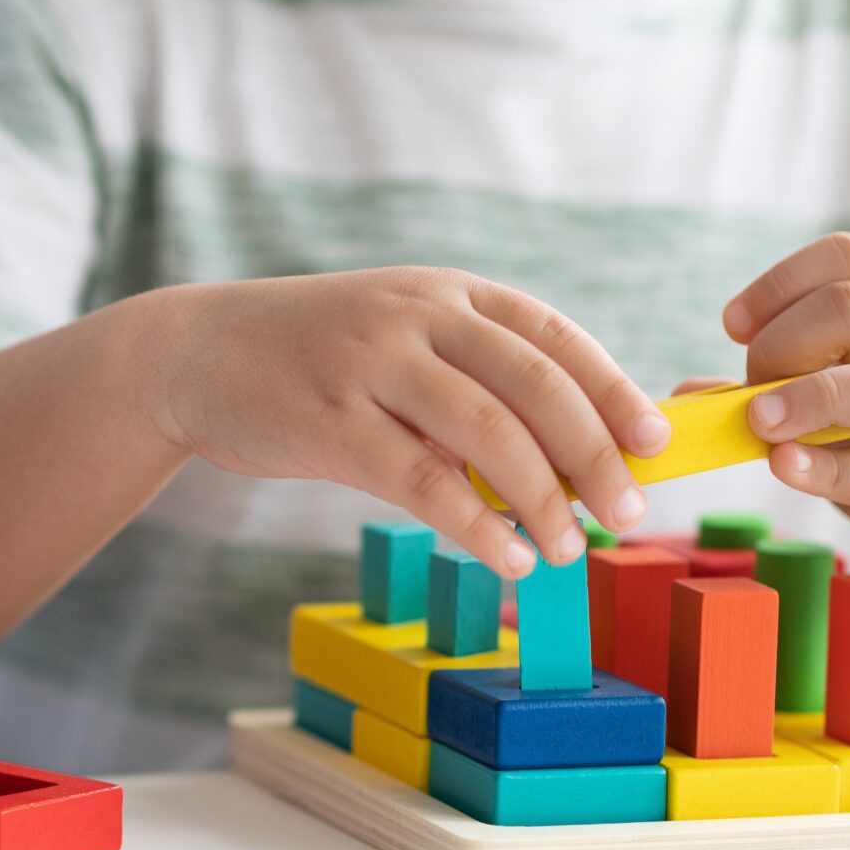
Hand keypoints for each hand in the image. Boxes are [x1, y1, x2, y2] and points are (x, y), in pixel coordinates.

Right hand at [144, 268, 670, 577]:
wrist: (194, 354)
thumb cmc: (315, 358)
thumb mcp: (399, 339)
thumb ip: (471, 382)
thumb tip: (572, 457)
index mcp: (446, 293)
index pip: (553, 335)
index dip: (613, 389)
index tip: (655, 441)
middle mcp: (414, 316)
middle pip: (534, 383)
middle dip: (594, 452)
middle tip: (630, 509)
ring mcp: (370, 365)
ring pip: (486, 432)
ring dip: (542, 497)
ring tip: (571, 546)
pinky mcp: (328, 422)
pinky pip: (421, 481)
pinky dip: (475, 525)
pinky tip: (508, 556)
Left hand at [725, 232, 849, 584]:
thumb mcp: (848, 405)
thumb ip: (773, 395)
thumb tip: (686, 397)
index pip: (847, 259)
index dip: (779, 283)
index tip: (733, 326)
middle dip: (783, 343)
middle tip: (752, 392)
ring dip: (810, 397)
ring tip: (758, 423)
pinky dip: (830, 468)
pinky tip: (787, 467)